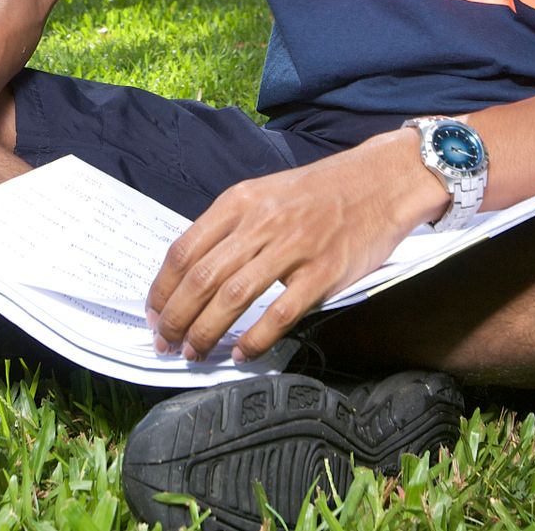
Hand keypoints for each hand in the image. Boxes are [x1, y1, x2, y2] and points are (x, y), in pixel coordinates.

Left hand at [145, 131, 439, 362]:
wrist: (381, 181)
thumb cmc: (321, 192)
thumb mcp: (265, 194)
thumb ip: (231, 228)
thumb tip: (193, 275)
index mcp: (239, 201)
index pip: (184, 250)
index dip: (162, 290)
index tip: (154, 315)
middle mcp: (260, 222)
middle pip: (201, 278)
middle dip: (176, 318)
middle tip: (166, 343)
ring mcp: (293, 247)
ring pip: (233, 298)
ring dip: (206, 332)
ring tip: (194, 352)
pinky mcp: (323, 272)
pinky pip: (279, 314)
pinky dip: (254, 340)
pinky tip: (241, 354)